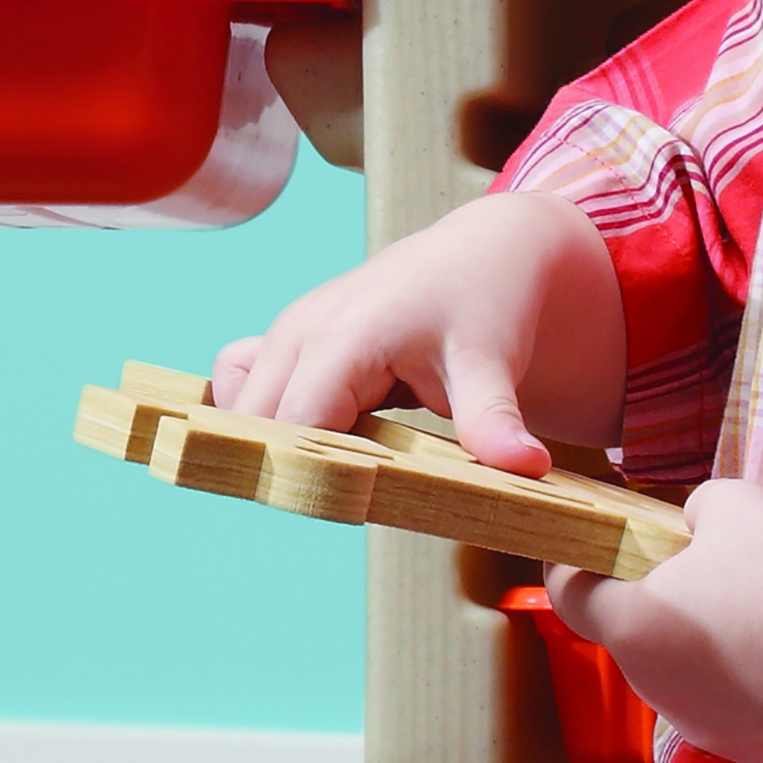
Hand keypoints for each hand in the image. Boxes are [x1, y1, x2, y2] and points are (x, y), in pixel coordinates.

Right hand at [213, 189, 625, 477]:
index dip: (311, 473)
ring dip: (270, 443)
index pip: (295, 426)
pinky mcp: (285, 338)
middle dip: (286, 466)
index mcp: (343, 338)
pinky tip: (310, 436)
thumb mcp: (493, 364)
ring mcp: (286, 331)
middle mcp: (299, 331)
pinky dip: (256, 415)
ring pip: (239, 406)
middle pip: (253, 422)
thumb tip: (528, 467)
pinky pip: (235, 380)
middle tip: (345, 500)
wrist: (478, 254)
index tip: (349, 508)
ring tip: (332, 470)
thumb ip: (493, 420)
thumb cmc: (484, 305)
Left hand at [550, 478, 762, 762]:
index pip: (568, 597)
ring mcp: (702, 727)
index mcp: (633, 626)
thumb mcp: (732, 503)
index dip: (573, 568)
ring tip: (760, 617)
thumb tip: (692, 530)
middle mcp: (654, 688)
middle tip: (705, 576)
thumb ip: (692, 512)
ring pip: (685, 678)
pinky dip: (750, 687)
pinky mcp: (752, 753)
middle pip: (635, 637)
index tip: (590, 552)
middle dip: (657, 606)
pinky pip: (736, 710)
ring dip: (704, 650)